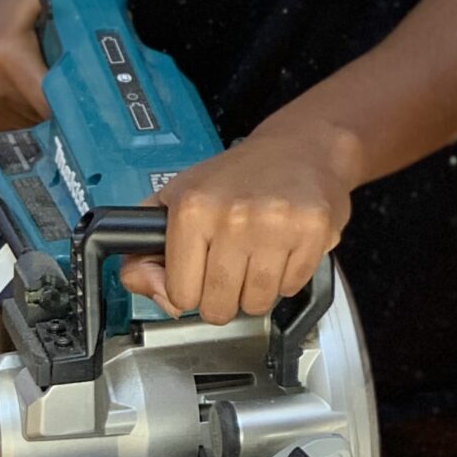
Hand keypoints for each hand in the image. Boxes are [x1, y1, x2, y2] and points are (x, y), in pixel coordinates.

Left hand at [122, 118, 355, 324]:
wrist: (300, 147)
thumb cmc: (236, 177)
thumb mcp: (174, 200)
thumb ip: (144, 252)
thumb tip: (158, 295)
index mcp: (192, 208)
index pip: (180, 295)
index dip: (189, 291)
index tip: (198, 274)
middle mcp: (232, 216)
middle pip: (218, 308)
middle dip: (223, 297)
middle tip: (231, 268)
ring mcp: (276, 225)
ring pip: (257, 304)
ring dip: (256, 290)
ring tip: (258, 256)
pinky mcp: (313, 232)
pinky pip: (291, 288)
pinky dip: (287, 278)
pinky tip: (283, 249)